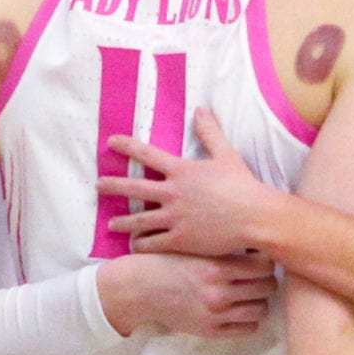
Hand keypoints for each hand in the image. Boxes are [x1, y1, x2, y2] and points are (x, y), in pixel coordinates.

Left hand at [97, 108, 273, 256]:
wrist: (255, 217)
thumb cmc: (243, 185)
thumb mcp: (226, 154)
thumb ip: (210, 132)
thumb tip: (201, 109)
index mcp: (181, 171)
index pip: (147, 155)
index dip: (127, 147)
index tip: (110, 142)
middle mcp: (172, 193)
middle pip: (134, 188)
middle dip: (112, 186)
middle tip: (98, 186)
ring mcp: (174, 218)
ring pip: (139, 220)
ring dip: (123, 221)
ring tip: (111, 224)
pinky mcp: (181, 240)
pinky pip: (153, 243)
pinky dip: (141, 244)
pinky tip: (134, 245)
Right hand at [97, 250, 277, 338]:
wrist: (139, 288)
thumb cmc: (167, 262)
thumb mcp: (195, 247)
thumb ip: (223, 247)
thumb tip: (257, 244)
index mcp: (217, 267)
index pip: (265, 266)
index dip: (267, 261)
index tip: (262, 260)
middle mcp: (219, 292)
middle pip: (267, 287)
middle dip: (266, 280)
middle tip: (260, 277)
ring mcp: (216, 314)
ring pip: (261, 310)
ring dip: (260, 301)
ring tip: (252, 295)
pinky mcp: (210, 331)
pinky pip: (247, 328)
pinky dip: (249, 320)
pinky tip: (241, 310)